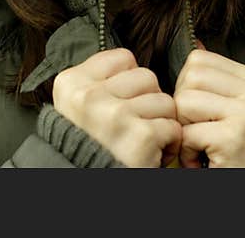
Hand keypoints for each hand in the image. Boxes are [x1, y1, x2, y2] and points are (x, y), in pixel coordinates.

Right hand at [53, 48, 181, 166]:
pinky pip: (172, 126)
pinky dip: (169, 144)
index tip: (122, 104)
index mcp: (71, 83)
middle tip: (135, 126)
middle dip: (149, 101)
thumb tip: (132, 63)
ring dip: (161, 122)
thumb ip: (98, 81)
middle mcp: (89, 97)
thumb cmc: (89, 148)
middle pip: (147, 77)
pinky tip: (151, 154)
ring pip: (164, 100)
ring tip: (144, 140)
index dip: (131, 82)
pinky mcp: (140, 136)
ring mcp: (114, 115)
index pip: (123, 58)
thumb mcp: (77, 107)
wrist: (86, 186)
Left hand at [174, 41, 244, 167]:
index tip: (206, 113)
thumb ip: (214, 76)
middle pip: (191, 77)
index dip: (189, 88)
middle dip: (184, 107)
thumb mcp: (229, 106)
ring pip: (184, 101)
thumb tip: (196, 41)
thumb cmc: (234, 148)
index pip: (199, 60)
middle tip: (202, 130)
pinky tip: (204, 158)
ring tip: (203, 143)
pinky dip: (186, 151)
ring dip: (184, 128)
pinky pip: (186, 132)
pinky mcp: (235, 136)